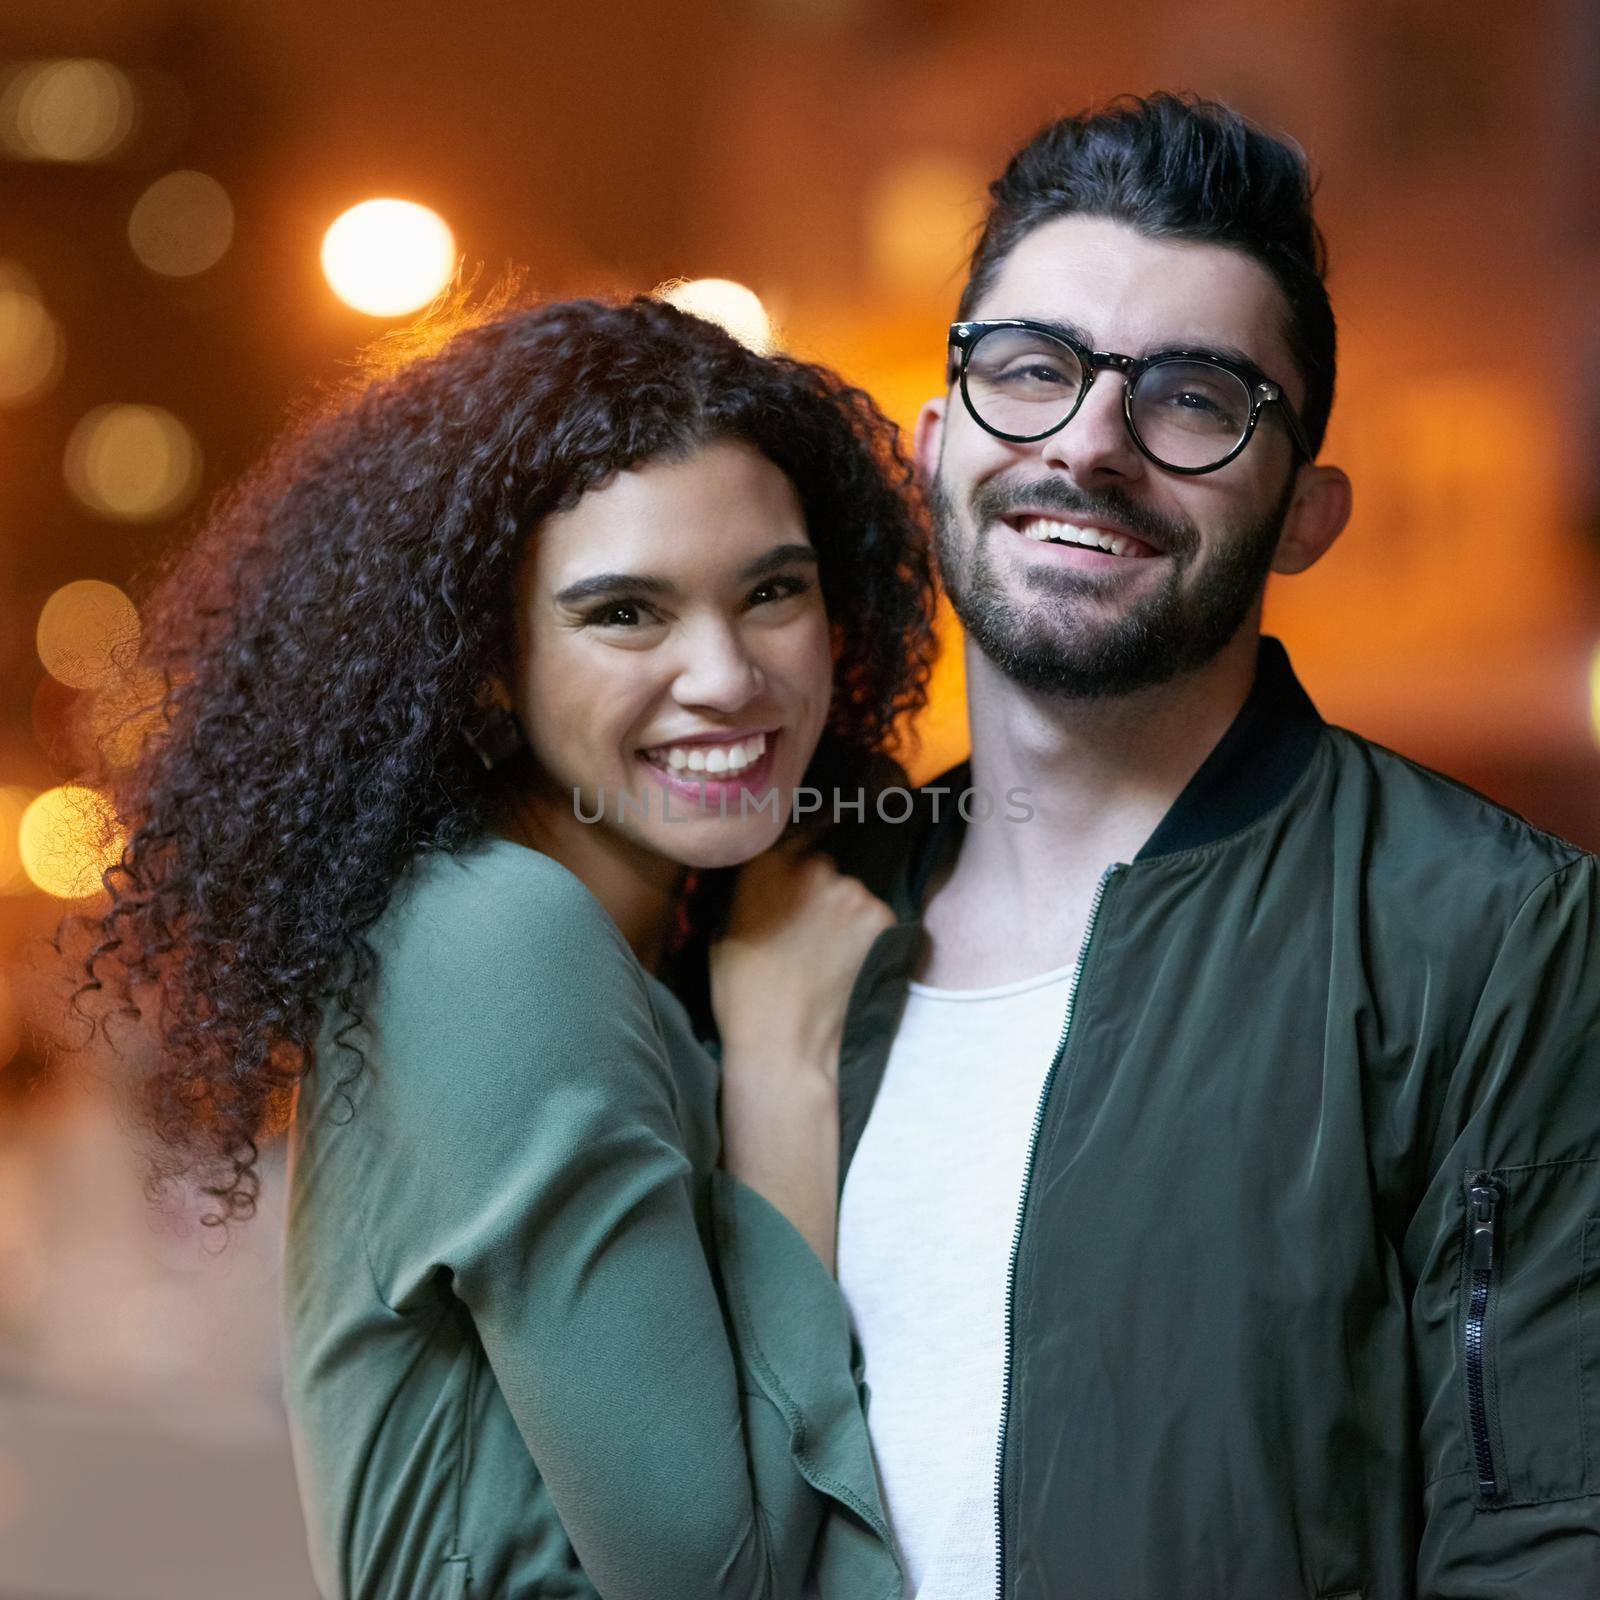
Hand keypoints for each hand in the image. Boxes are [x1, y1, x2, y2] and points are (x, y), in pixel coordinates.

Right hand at [710, 847, 896, 1078]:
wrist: (785, 1045)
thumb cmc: (742, 994)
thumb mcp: (724, 930)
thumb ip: (749, 891)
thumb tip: (764, 876)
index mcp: (765, 865)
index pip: (785, 842)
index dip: (788, 868)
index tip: (789, 889)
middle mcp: (812, 868)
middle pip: (821, 868)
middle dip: (816, 892)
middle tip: (806, 931)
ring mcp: (852, 892)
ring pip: (850, 894)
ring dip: (842, 915)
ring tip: (826, 955)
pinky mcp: (883, 918)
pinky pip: (875, 917)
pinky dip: (867, 935)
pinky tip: (848, 963)